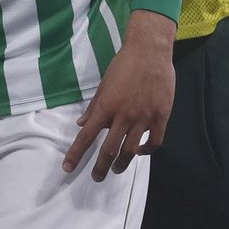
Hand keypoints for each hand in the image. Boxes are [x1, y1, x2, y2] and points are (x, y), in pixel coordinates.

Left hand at [62, 11, 175, 180]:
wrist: (150, 51)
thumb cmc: (123, 65)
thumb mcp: (104, 84)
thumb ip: (94, 107)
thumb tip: (82, 124)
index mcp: (105, 107)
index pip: (86, 136)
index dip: (76, 155)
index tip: (68, 169)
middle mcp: (123, 116)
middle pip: (109, 150)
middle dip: (100, 168)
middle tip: (97, 177)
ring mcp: (143, 118)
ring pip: (131, 151)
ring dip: (122, 164)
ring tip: (117, 169)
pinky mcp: (160, 117)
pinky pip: (154, 142)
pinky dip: (146, 151)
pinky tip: (141, 152)